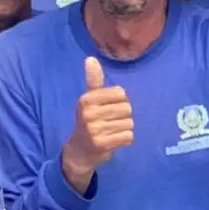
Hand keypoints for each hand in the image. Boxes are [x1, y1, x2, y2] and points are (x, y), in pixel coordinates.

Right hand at [61, 56, 133, 192]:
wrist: (79, 150)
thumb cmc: (88, 120)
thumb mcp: (89, 99)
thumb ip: (93, 80)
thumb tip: (91, 58)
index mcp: (86, 99)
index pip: (120, 93)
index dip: (120, 101)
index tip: (109, 108)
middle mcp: (88, 113)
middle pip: (127, 108)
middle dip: (124, 116)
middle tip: (111, 122)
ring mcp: (94, 129)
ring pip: (129, 123)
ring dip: (124, 128)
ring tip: (111, 131)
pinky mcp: (102, 144)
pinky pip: (128, 136)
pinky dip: (125, 139)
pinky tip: (114, 140)